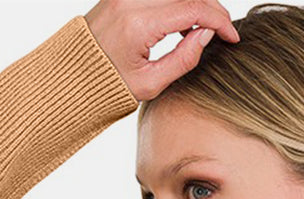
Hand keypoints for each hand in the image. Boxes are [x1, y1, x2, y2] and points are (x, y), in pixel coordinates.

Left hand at [84, 0, 239, 101]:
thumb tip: (207, 35)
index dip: (218, 21)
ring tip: (205, 29)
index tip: (231, 36)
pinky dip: (179, 2)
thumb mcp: (149, 84)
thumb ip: (182, 59)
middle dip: (212, 9)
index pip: (193, 9)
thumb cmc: (108, 85)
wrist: (73, 73)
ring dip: (196, 4)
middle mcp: (131, 0)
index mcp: (138, 24)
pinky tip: (184, 22)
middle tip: (223, 32)